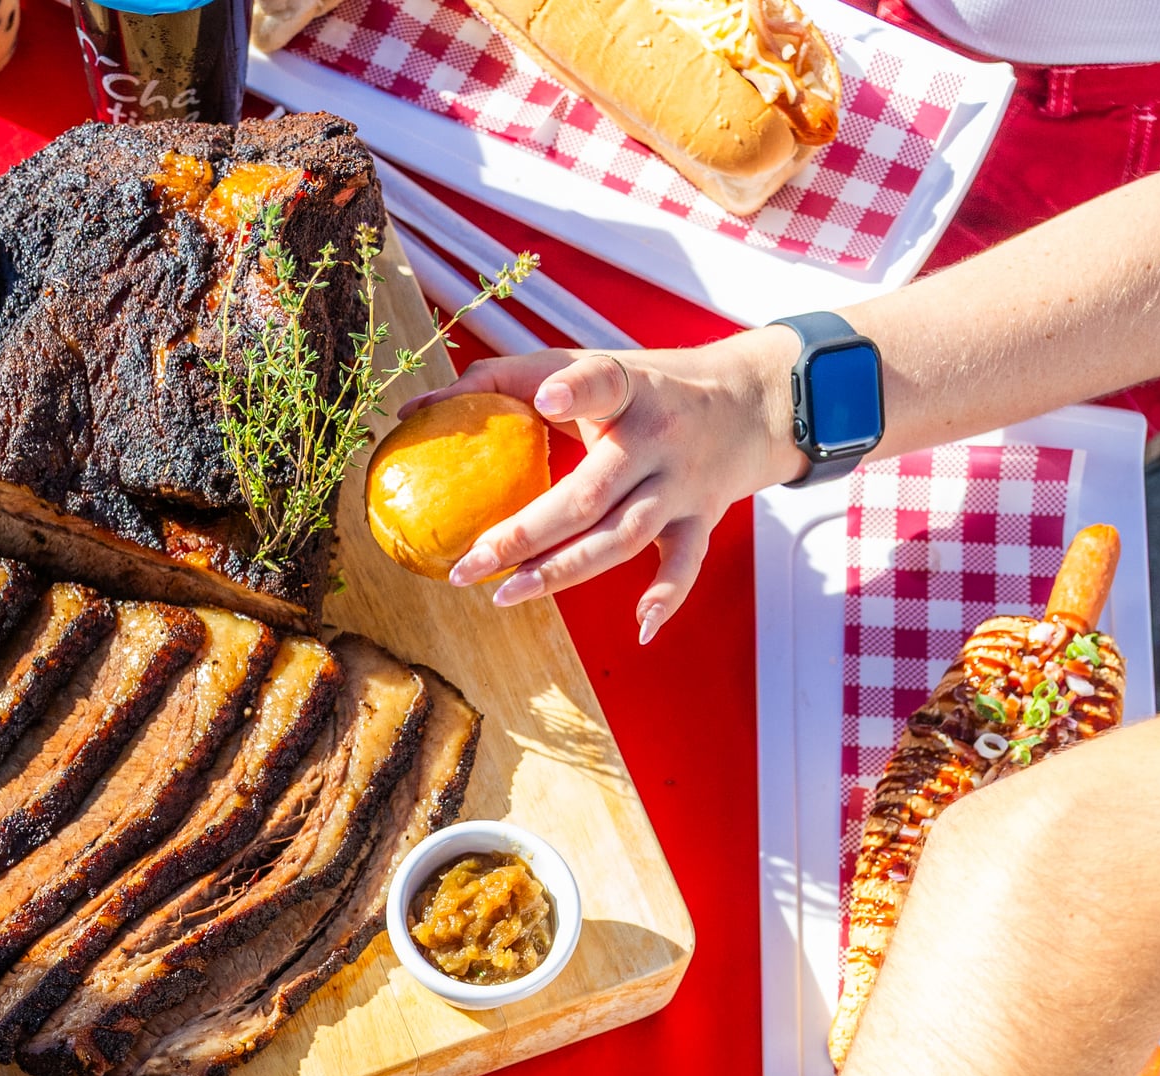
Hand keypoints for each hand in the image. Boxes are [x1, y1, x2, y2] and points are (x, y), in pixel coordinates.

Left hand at [430, 332, 801, 635]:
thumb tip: (412, 412)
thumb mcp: (589, 363)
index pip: (602, 382)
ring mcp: (681, 485)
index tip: (548, 398)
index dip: (577, 391)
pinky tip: (640, 627)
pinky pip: (684, 565)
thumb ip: (503, 380)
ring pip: (622, 538)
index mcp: (629, 388)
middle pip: (590, 495)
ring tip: (506, 595)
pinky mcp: (700, 519)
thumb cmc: (647, 386)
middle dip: (526, 533)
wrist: (748, 401)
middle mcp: (657, 439)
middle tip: (469, 563)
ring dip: (564, 572)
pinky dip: (667, 598)